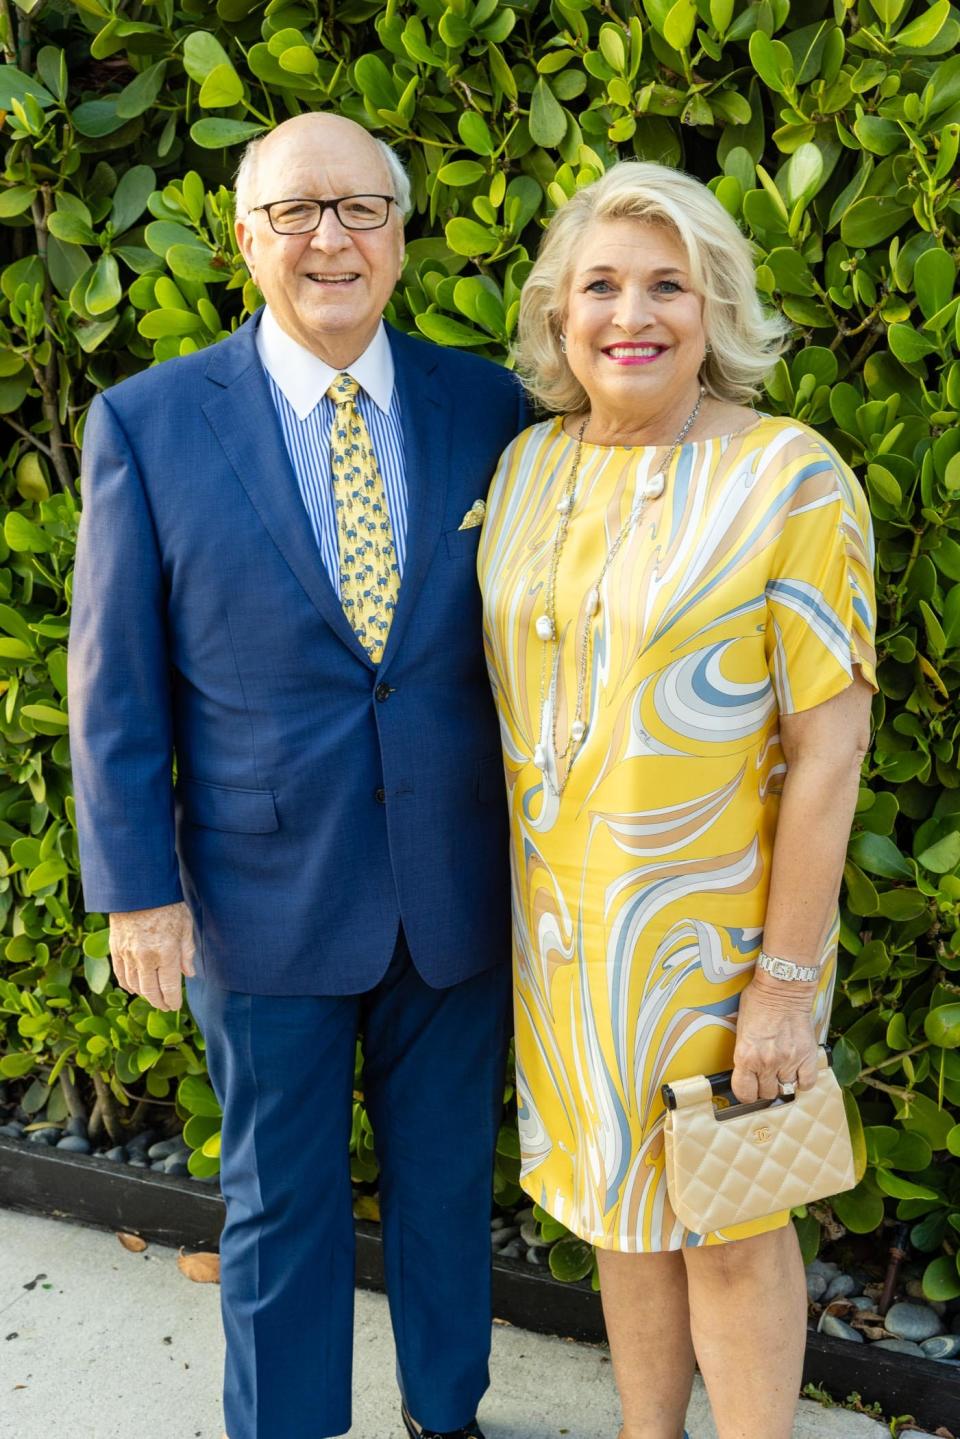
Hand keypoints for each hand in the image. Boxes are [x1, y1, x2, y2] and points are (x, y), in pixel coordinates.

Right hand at [109, 902, 195, 1010]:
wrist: (138, 889)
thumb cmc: (167, 904)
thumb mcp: (186, 925)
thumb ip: (187, 952)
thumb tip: (189, 974)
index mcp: (166, 952)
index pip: (169, 987)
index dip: (173, 1000)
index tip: (176, 1006)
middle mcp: (146, 957)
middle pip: (151, 991)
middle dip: (159, 1002)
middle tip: (165, 1006)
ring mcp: (128, 954)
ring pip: (135, 985)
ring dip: (144, 995)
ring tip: (153, 998)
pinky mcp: (115, 949)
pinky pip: (120, 974)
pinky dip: (127, 985)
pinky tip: (134, 988)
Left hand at [731, 977, 819, 1104]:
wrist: (782, 987)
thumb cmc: (758, 1002)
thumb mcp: (741, 1029)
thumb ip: (744, 1052)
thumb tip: (746, 1070)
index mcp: (745, 1056)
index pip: (744, 1093)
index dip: (746, 1093)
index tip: (749, 1089)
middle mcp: (766, 1062)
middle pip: (766, 1093)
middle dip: (765, 1086)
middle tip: (766, 1074)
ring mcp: (789, 1060)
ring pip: (786, 1089)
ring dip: (783, 1082)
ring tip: (781, 1069)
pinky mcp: (807, 1056)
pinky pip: (807, 1083)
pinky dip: (803, 1080)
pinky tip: (797, 1070)